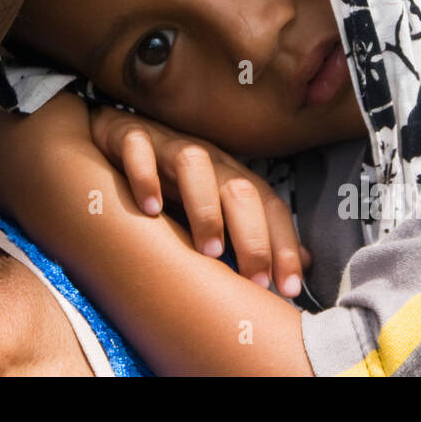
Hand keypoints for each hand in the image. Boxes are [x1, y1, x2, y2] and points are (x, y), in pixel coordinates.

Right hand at [86, 104, 311, 297]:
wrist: (115, 132)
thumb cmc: (169, 178)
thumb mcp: (214, 207)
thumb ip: (254, 234)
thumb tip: (304, 265)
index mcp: (230, 176)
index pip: (269, 206)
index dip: (284, 245)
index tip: (290, 289)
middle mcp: (206, 159)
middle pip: (239, 188)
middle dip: (252, 234)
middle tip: (254, 279)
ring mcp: (168, 144)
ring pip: (195, 164)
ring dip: (205, 207)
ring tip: (207, 250)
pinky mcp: (130, 135)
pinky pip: (138, 147)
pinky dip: (145, 175)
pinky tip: (149, 208)